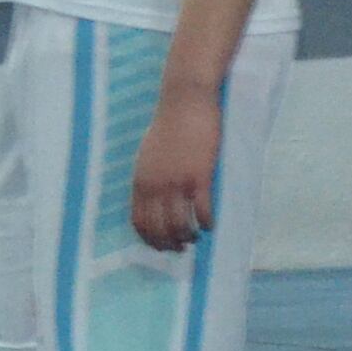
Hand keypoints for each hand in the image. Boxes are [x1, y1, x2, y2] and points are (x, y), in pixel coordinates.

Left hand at [128, 95, 222, 255]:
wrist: (186, 102)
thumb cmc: (169, 125)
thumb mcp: (148, 154)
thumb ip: (148, 178)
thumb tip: (153, 198)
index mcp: (140, 181)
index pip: (140, 222)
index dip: (150, 239)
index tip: (161, 245)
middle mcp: (155, 186)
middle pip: (160, 228)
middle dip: (170, 243)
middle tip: (181, 247)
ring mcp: (177, 182)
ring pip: (181, 224)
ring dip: (189, 236)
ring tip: (196, 237)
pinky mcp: (199, 177)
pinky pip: (202, 211)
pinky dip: (207, 222)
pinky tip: (211, 224)